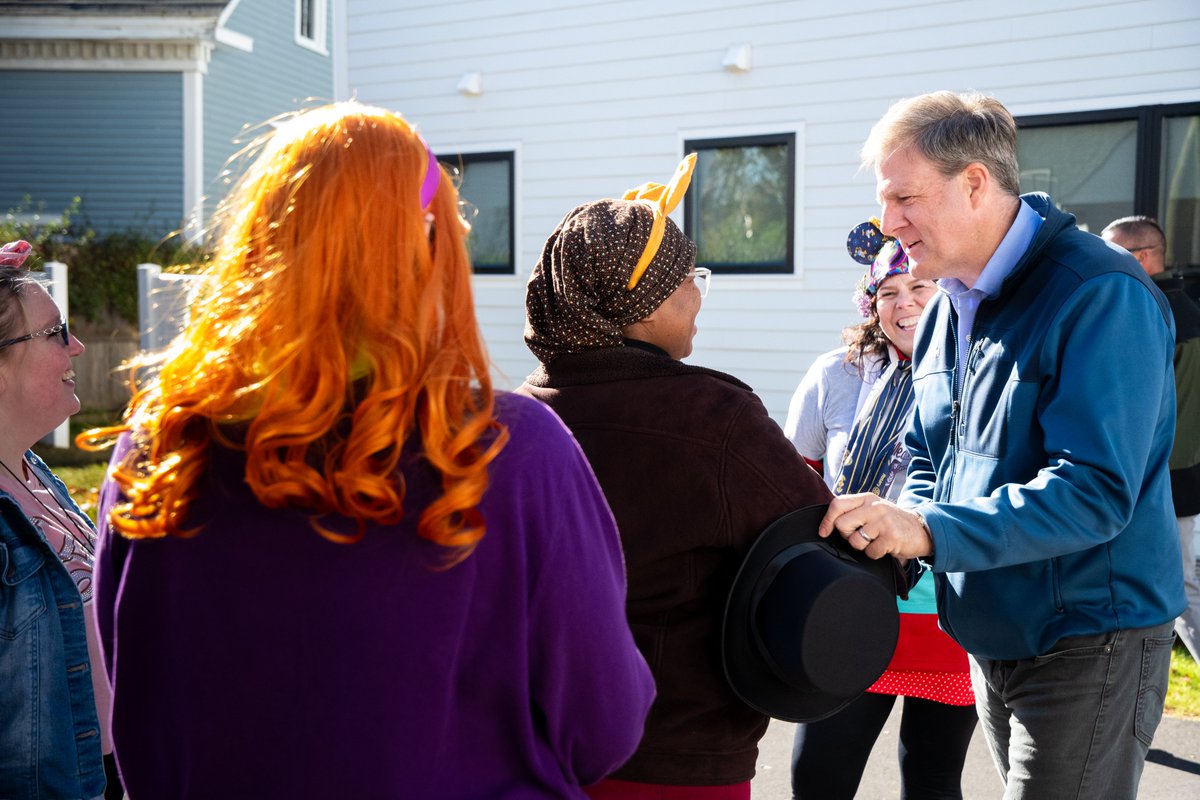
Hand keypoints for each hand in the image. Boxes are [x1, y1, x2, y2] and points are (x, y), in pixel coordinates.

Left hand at [818, 493, 933, 559]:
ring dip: (862, 547)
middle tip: (861, 536)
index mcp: (867, 498)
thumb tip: (828, 523)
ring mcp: (883, 521)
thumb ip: (854, 511)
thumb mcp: (873, 509)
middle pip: (842, 525)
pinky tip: (884, 547)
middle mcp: (874, 507)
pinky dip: (875, 554)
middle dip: (847, 535)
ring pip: (855, 541)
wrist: (922, 530)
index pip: (837, 504)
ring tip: (874, 541)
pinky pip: (870, 552)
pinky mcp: (891, 537)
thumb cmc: (891, 522)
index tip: (824, 532)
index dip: (827, 520)